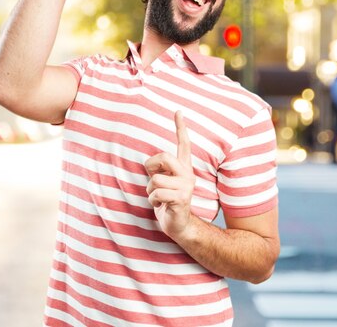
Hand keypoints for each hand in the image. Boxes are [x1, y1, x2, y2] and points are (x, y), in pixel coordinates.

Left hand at [145, 111, 195, 238]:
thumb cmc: (167, 202)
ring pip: (156, 179)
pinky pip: (157, 193)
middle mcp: (187, 174)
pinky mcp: (182, 199)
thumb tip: (149, 163)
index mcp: (183, 168)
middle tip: (153, 179)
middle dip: (152, 167)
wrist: (179, 226)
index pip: (183, 144)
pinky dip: (153, 200)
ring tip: (158, 197)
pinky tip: (160, 205)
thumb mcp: (162, 182)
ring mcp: (186, 186)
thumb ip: (159, 170)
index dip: (180, 127)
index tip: (178, 111)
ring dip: (150, 190)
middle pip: (164, 157)